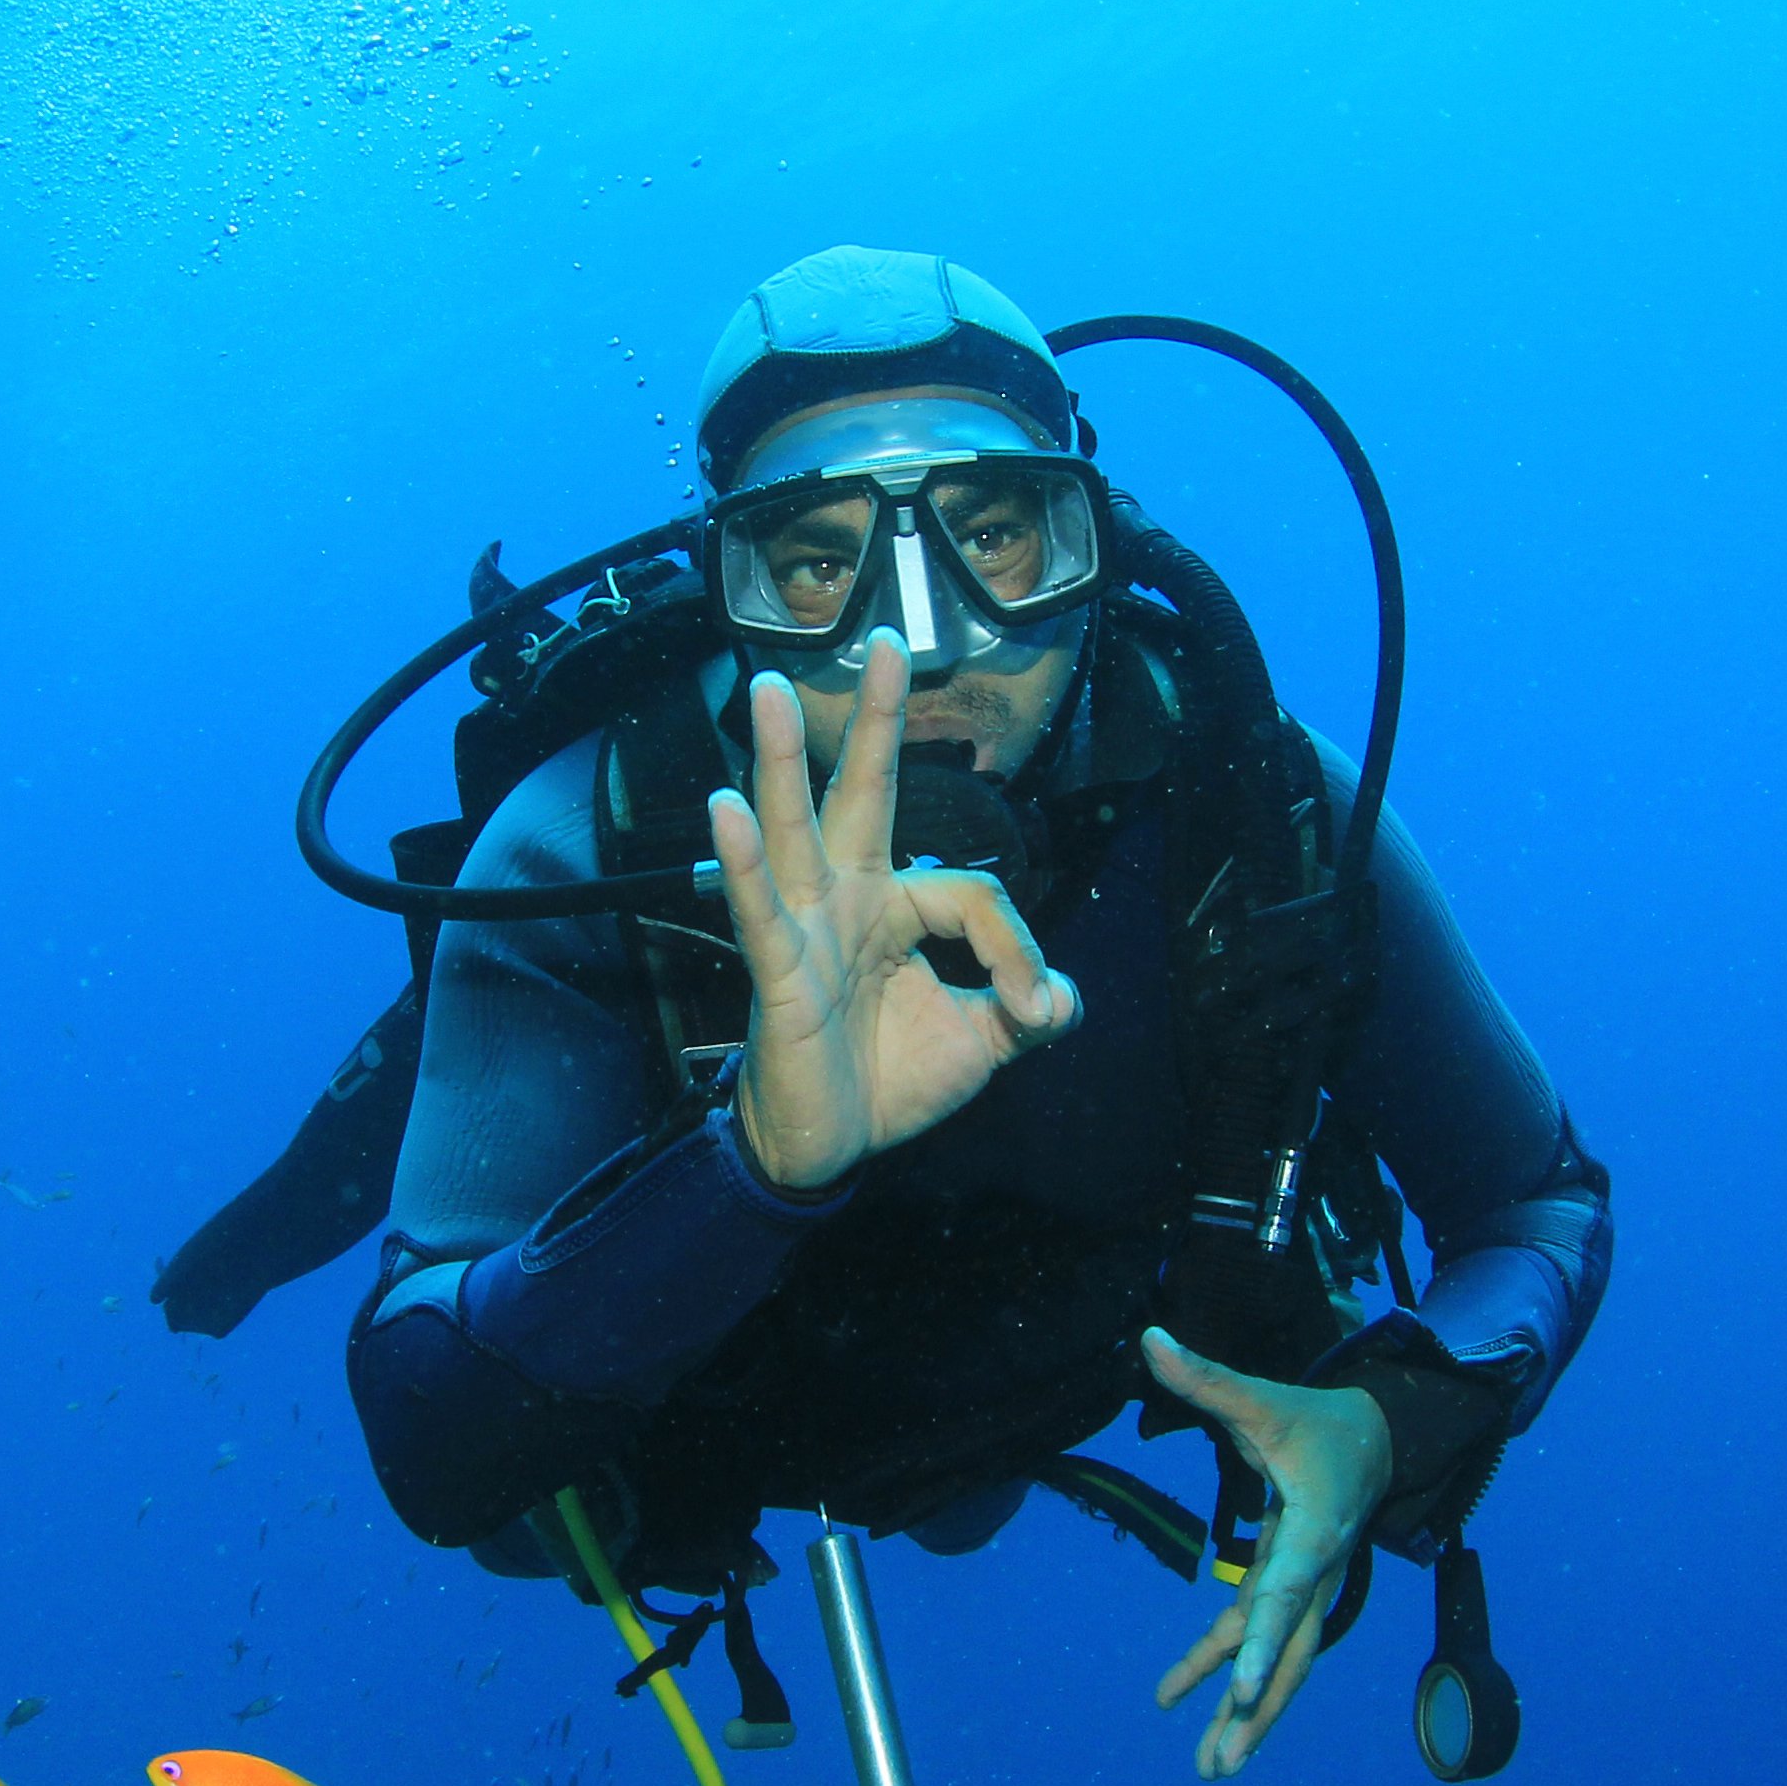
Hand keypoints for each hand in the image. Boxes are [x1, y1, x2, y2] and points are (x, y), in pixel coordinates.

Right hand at [705, 642, 1084, 1193]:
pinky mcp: (777, 972)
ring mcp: (806, 929)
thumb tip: (1064, 996)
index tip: (1035, 1005)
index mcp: (895, 905)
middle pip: (862, 794)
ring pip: (795, 831)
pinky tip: (722, 811)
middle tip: (887, 638)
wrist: (829, 1147)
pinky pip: (760, 911)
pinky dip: (740, 861)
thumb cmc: (891, 1078)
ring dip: (781, 761)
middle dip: (876, 720)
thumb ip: (1030, 1009)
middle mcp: (846, 899)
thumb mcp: (983, 1042)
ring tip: (768, 690)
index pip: (969, 892)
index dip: (1016, 947)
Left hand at [1143, 1331, 1390, 1777]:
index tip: (1240, 1691)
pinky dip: (1217, 1667)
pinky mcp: (1288, 1591)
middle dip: (1255, 1712)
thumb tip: (1148, 1339)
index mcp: (1316, 1532)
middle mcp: (1317, 1574)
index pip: (1284, 1596)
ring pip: (1277, 1663)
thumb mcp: (1262, 1397)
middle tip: (1222, 1764)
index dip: (1259, 1644)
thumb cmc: (1319, 1420)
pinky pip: (1252, 1640)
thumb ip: (1206, 1378)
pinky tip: (1176, 1700)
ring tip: (1209, 1769)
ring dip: (1244, 1715)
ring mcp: (1305, 1590)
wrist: (1378, 1438)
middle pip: (1287, 1654)